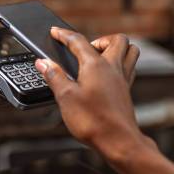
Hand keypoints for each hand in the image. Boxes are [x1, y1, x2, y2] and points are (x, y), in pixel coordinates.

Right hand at [35, 28, 150, 161]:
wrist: (119, 141)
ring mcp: (123, 80)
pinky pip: (130, 68)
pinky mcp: (127, 92)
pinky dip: (121, 64)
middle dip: (100, 38)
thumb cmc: (94, 121)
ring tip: (100, 57)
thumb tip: (43, 63)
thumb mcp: (65, 98)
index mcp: (96, 65)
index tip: (55, 32)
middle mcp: (113, 68)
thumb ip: (54, 77)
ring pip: (130, 51)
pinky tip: (109, 76)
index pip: (78, 41)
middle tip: (86, 48)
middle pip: (117, 40)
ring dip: (116, 48)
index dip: (64, 35)